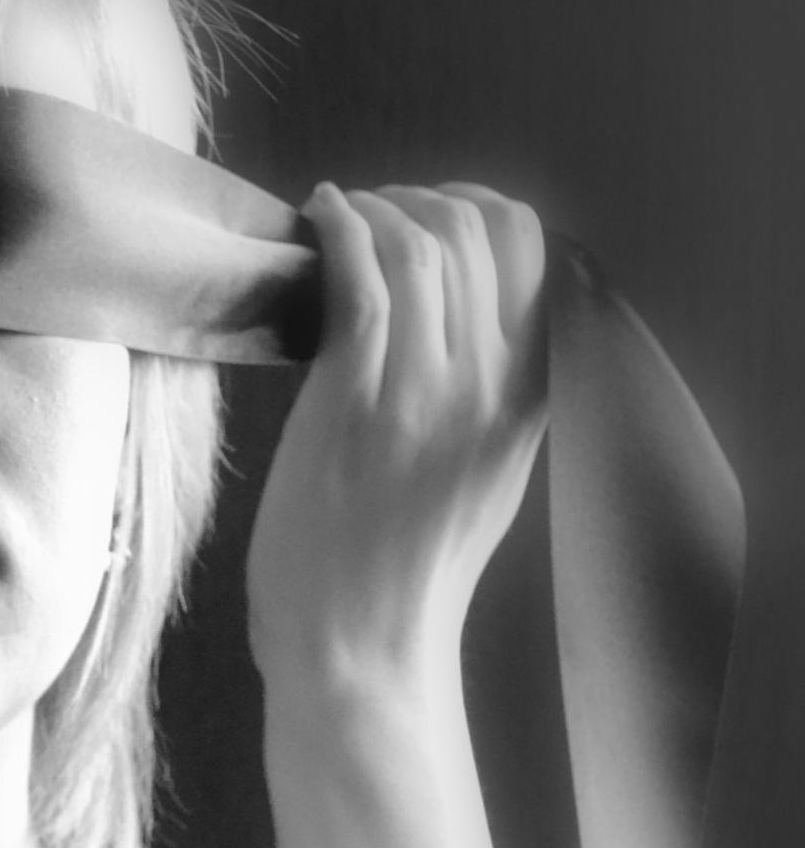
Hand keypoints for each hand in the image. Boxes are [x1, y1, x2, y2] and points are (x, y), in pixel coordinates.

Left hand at [245, 180, 547, 700]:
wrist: (357, 647)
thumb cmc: (398, 565)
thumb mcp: (481, 473)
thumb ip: (487, 395)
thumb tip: (452, 314)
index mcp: (529, 397)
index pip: (531, 249)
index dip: (474, 206)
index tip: (422, 212)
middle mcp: (490, 387)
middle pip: (472, 231)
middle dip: (412, 200)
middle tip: (364, 214)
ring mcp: (424, 394)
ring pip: (417, 246)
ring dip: (369, 209)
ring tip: (333, 216)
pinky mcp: (355, 404)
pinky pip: (361, 281)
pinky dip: (337, 229)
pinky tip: (315, 218)